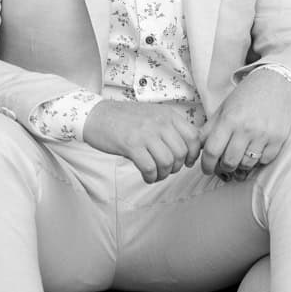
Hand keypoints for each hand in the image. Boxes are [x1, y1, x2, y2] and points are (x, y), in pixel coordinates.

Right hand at [82, 99, 203, 182]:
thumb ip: (170, 128)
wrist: (96, 115)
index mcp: (168, 114)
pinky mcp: (131, 145)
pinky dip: (151, 177)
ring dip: (163, 174)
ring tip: (156, 174)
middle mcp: (160, 122)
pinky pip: (150, 168)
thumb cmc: (125, 119)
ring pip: (167, 162)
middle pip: (181, 152)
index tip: (186, 162)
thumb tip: (188, 150)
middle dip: (176, 167)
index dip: (193, 154)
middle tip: (166, 169)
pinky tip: (146, 176)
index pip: (193, 137)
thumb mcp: (153, 116)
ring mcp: (145, 133)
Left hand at [201, 68, 290, 178]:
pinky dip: (258, 160)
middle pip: (229, 163)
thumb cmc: (246, 96)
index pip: (212, 152)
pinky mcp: (279, 139)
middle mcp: (246, 128)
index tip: (207, 169)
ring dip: (241, 166)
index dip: (207, 165)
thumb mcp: (223, 108)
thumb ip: (209, 130)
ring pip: (247, 165)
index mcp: (229, 119)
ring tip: (240, 158)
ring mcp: (264, 134)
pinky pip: (264, 161)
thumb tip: (198, 150)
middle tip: (224, 165)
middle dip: (224, 168)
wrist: (276, 82)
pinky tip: (255, 151)